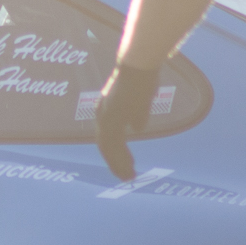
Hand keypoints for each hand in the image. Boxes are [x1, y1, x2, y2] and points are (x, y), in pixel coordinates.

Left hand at [96, 63, 159, 181]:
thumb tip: (137, 127)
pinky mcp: (111, 119)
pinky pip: (113, 145)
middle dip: (115, 162)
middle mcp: (102, 114)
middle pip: (105, 145)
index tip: (127, 163)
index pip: (109, 136)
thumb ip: (138, 114)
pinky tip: (128, 168)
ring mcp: (105, 117)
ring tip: (129, 178)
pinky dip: (120, 159)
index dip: (116, 152)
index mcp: (107, 108)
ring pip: (108, 148)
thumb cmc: (142, 77)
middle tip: (126, 177)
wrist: (139, 66)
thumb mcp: (141, 99)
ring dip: (118, 165)